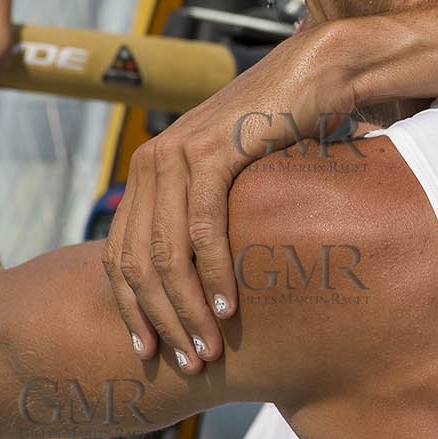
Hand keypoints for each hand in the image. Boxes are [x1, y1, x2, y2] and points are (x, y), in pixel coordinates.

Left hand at [102, 22, 352, 372]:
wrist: (317, 74)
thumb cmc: (286, 131)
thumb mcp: (235, 179)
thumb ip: (211, 216)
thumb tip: (205, 280)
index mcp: (149, 171)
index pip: (120, 255)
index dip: (129, 309)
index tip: (148, 352)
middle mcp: (151, 161)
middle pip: (135, 262)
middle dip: (159, 321)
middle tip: (185, 364)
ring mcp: (177, 152)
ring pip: (165, 251)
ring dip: (186, 309)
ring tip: (207, 350)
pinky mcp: (212, 150)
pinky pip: (203, 226)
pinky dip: (212, 273)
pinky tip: (228, 309)